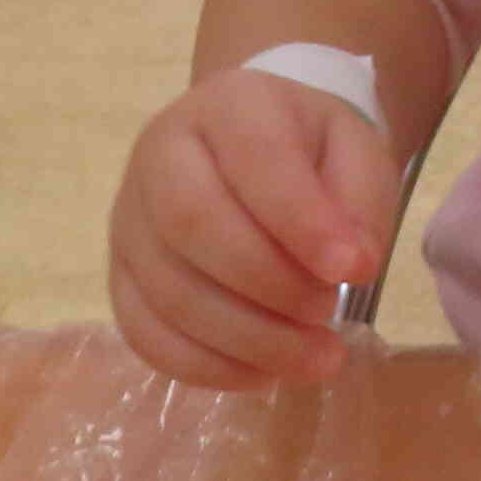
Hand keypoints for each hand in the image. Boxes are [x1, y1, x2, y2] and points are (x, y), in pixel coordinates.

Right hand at [108, 65, 404, 389]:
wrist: (250, 143)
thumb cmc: (308, 148)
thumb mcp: (355, 149)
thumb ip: (360, 199)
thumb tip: (352, 266)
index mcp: (229, 105)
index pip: (255, 158)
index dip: (303, 221)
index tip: (356, 270)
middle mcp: (161, 153)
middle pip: (193, 224)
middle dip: (270, 285)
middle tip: (329, 315)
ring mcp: (129, 217)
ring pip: (169, 290)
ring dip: (248, 340)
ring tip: (315, 358)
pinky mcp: (120, 274)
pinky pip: (145, 332)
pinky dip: (206, 367)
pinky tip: (263, 375)